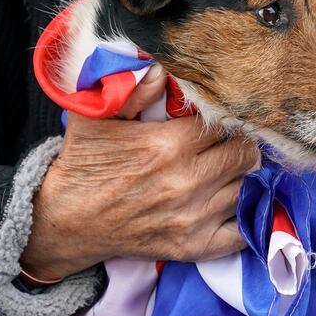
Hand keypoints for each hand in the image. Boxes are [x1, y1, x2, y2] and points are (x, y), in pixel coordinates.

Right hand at [20, 67, 258, 283]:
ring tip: (232, 171)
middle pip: (245, 155)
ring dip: (244, 178)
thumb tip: (160, 69)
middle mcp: (188, 182)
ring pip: (248, 189)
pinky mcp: (194, 246)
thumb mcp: (97, 117)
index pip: (226, 124)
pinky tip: (235, 203)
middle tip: (233, 144)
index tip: (223, 120)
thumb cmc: (85, 164)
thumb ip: (132, 90)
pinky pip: (242, 232)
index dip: (229, 119)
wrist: (68, 220)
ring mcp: (194, 217)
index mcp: (170, 145)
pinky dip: (245, 218)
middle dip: (242, 146)